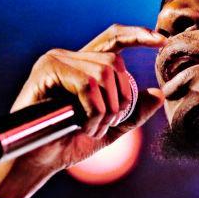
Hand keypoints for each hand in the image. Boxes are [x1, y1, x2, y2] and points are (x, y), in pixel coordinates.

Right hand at [7, 24, 167, 173]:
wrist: (37, 161)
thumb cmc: (67, 144)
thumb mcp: (110, 129)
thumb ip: (133, 112)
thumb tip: (158, 94)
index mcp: (84, 66)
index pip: (114, 39)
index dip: (138, 35)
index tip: (162, 41)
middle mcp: (69, 57)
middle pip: (115, 61)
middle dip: (122, 98)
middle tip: (108, 125)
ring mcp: (56, 60)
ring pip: (103, 72)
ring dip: (106, 108)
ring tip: (92, 128)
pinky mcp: (47, 70)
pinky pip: (86, 83)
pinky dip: (93, 109)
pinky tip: (82, 126)